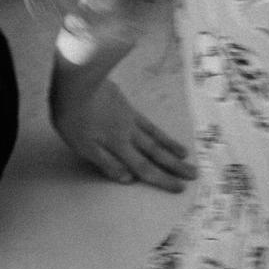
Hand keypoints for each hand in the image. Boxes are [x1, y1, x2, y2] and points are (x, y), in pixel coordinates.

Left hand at [51, 79, 196, 191]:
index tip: (180, 188)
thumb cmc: (74, 116)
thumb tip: (131, 178)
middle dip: (174, 165)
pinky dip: (157, 130)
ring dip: (171, 147)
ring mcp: (129, 117)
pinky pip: (147, 122)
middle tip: (195, 173)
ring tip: (186, 155)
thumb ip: (107, 163)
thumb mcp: (83, 146)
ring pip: (155, 136)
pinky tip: (161, 133)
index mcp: (119, 145)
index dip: (162, 179)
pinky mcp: (125, 103)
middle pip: (155, 152)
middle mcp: (129, 133)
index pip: (144, 167)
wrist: (78, 79)